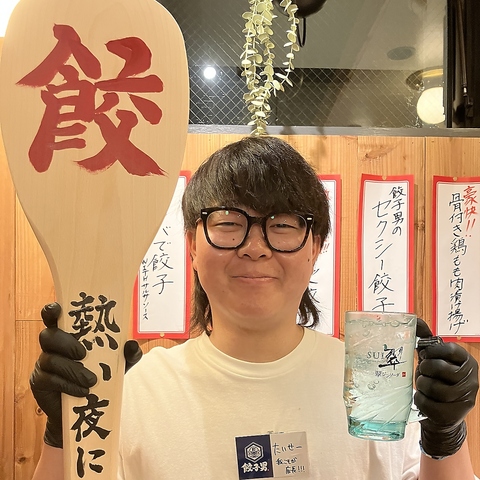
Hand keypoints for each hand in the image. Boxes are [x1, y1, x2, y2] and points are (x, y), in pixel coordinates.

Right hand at [30, 302, 142, 447]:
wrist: (87, 408)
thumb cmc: (101, 376)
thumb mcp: (119, 364)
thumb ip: (128, 354)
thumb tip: (132, 344)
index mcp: (67, 334)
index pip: (53, 317)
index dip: (51, 310)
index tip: (57, 309)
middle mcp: (52, 346)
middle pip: (48, 336)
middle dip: (65, 343)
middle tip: (83, 354)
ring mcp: (43, 364)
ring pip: (50, 359)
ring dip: (72, 369)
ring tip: (91, 380)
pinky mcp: (39, 383)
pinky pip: (50, 380)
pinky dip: (68, 385)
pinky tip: (83, 391)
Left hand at [414, 318, 478, 457]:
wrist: (442, 413)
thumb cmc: (437, 380)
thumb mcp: (433, 359)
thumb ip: (426, 341)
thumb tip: (414, 320)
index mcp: (467, 362)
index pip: (451, 350)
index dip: (433, 351)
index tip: (424, 354)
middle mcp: (471, 380)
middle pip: (440, 369)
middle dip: (425, 369)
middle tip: (422, 371)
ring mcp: (465, 398)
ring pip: (434, 388)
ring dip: (422, 385)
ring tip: (423, 384)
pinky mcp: (454, 414)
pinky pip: (428, 403)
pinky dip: (420, 399)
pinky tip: (423, 397)